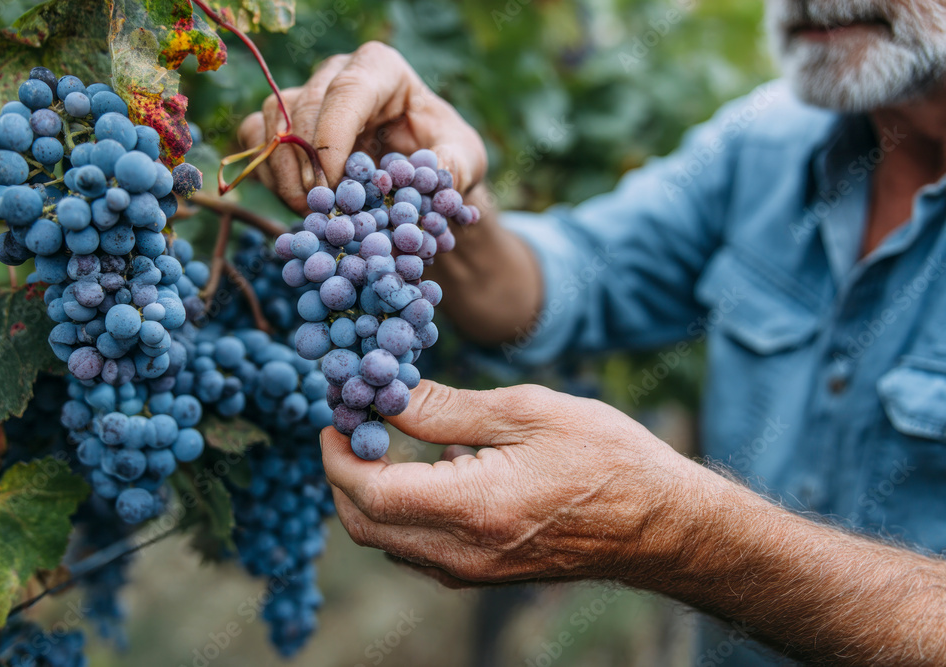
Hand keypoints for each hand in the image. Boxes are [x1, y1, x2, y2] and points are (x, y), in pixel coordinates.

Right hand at [237, 41, 487, 212]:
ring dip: (285, 175)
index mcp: (381, 69)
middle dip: (307, 166)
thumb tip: (430, 179)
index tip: (333, 187)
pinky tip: (296, 206)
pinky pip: (257, 141)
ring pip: (272, 122)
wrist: (424, 174)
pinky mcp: (285, 124)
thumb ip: (452, 169)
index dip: (333, 139)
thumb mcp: (464, 161)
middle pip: (302, 108)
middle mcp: (337, 74)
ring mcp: (306, 96)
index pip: (347, 92)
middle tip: (322, 211)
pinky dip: (269, 175)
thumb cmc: (444, 156)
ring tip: (312, 214)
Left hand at [320, 381, 701, 586]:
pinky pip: (419, 548)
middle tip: (351, 425)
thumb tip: (389, 395)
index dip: (338, 455)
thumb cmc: (606, 459)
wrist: (660, 523)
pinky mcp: (484, 573)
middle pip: (366, 525)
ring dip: (370, 493)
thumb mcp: (527, 412)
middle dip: (343, 475)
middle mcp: (465, 553)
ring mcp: (474, 571)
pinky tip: (432, 471)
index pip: (370, 494)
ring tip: (387, 440)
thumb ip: (448, 410)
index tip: (334, 417)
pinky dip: (403, 510)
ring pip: (388, 540)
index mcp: (475, 508)